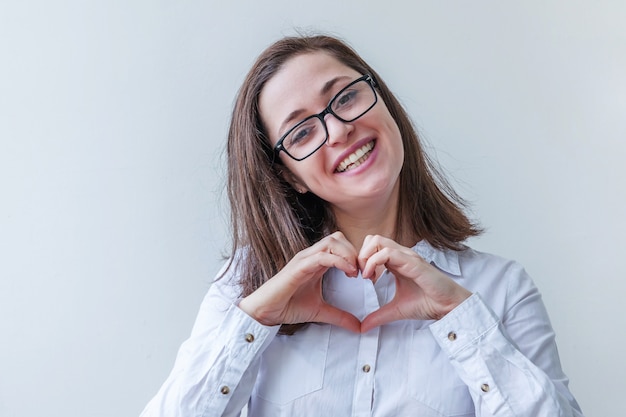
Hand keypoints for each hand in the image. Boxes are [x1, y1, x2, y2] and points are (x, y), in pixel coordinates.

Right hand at [238, 231, 361, 332]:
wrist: (266, 311)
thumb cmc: (288, 306)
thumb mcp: (320, 312)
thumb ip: (339, 316)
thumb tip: (358, 327)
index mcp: (316, 262)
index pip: (339, 245)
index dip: (355, 255)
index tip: (364, 273)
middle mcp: (310, 256)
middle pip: (337, 237)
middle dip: (354, 251)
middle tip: (362, 271)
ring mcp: (304, 259)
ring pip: (332, 241)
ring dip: (348, 254)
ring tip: (355, 272)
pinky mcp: (299, 266)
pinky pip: (322, 256)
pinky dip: (339, 261)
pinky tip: (349, 273)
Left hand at [358, 235, 470, 332]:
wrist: (448, 307)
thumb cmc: (427, 303)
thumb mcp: (396, 310)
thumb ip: (378, 316)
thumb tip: (362, 327)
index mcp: (396, 261)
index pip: (372, 247)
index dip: (361, 260)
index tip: (360, 278)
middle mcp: (401, 255)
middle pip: (372, 239)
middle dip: (360, 255)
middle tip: (361, 275)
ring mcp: (407, 256)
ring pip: (377, 241)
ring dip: (365, 257)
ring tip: (366, 277)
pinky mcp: (412, 262)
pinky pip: (388, 253)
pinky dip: (373, 262)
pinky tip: (372, 278)